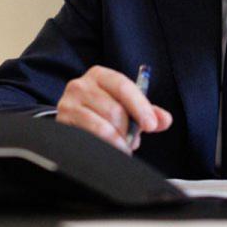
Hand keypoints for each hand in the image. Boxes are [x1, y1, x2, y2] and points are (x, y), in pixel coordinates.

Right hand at [55, 65, 172, 155]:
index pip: (123, 86)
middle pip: (114, 109)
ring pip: (102, 127)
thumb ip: (147, 111)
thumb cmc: (103, 111)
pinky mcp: (62, 125)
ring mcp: (67, 105)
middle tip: (134, 141)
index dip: (140, 106)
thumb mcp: (125, 106)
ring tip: (123, 147)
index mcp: (99, 75)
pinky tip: (110, 150)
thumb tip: (164, 120)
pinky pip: (89, 139)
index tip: (151, 125)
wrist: (71, 119)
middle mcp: (80, 86)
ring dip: (118, 142)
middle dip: (129, 130)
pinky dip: (105, 148)